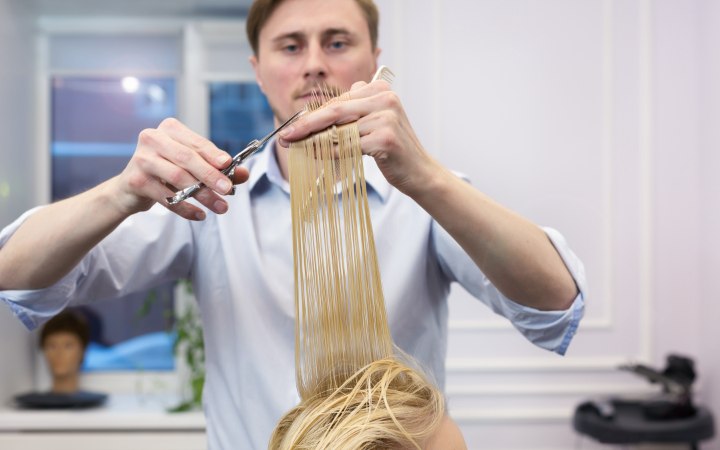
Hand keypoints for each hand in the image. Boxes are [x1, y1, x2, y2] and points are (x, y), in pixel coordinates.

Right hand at [113, 118, 248, 220]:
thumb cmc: (167, 171)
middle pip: (187, 158)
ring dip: (202, 195)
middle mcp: (153, 138)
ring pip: (178, 177)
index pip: (196, 142)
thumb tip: (243, 174)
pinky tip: (199, 215)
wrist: (131, 189)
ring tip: (220, 207)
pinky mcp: (135, 180)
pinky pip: (166, 197)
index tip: (228, 164)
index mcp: (170, 129)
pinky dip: (185, 208)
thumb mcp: (193, 166)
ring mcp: (141, 159)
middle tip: (228, 190)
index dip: (213, 154)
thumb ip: (218, 168)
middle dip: (210, 176)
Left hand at [278, 80, 439, 196]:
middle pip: (334, 112)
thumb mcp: (371, 124)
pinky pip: (348, 146)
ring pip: (339, 130)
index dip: (311, 116)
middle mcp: (385, 98)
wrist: (419, 171)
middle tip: (285, 137)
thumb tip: (310, 115)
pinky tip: (322, 157)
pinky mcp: (385, 138)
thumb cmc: (391, 149)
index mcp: (380, 89)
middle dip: (306, 126)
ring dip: (316, 143)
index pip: (337, 101)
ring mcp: (386, 117)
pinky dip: (332, 153)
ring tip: (299, 149)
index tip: (290, 128)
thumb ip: (349, 113)